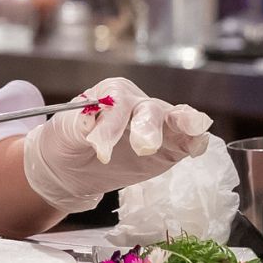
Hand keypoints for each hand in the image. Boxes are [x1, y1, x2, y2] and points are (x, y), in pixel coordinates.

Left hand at [22, 77, 212, 211]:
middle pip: (149, 109)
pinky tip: (197, 146)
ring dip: (184, 123)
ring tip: (194, 128)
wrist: (72, 169)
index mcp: (112, 93)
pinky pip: (184, 141)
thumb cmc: (67, 141)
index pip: (117, 102)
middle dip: (148, 126)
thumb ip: (77, 125)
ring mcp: (156, 126)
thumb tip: (87, 122)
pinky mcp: (168, 149)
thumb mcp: (65, 131)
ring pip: (173, 120)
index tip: (99, 148)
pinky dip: (193, 141)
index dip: (111, 124)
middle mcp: (138, 104)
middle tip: (144, 146)